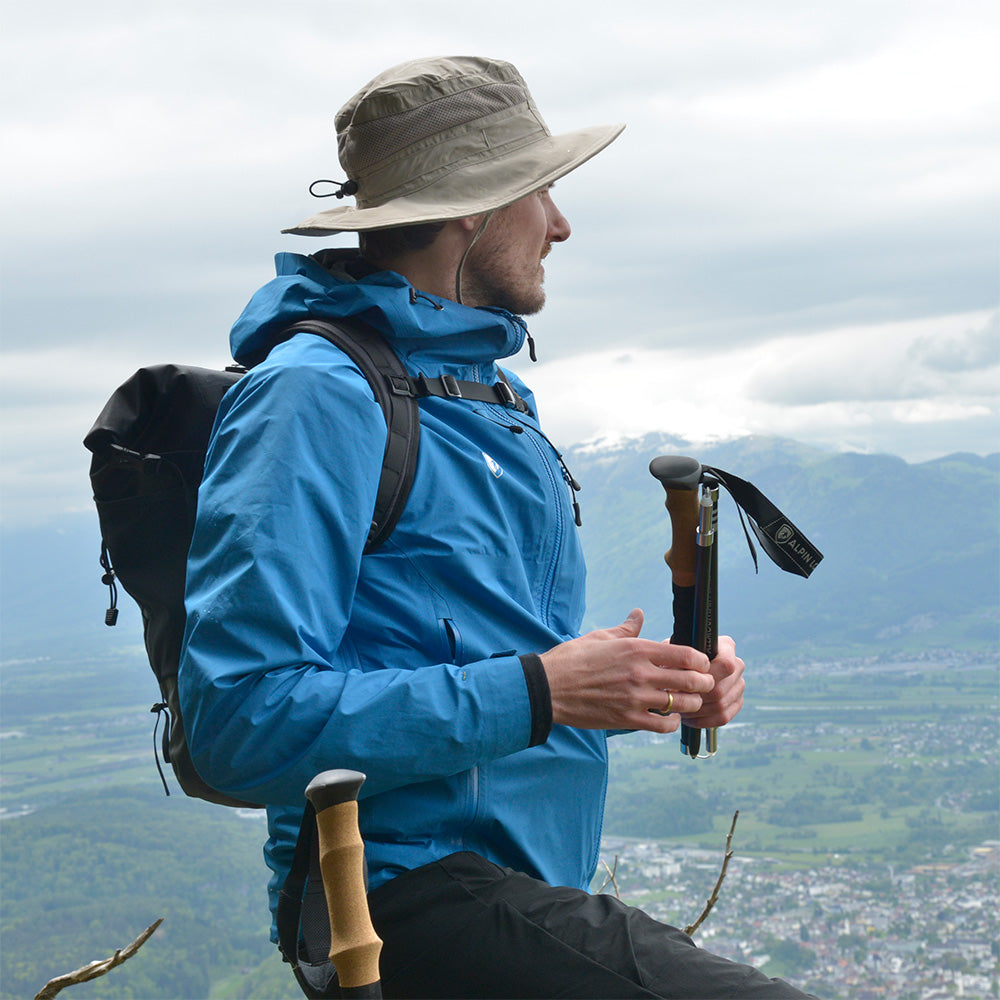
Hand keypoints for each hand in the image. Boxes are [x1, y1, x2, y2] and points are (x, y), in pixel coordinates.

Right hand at [540, 609, 714, 733]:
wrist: (549, 687)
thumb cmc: (572, 659)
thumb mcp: (599, 637)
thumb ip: (626, 628)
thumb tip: (638, 614)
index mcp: (636, 649)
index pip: (686, 654)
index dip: (701, 660)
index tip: (702, 663)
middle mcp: (641, 673)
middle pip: (691, 680)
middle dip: (703, 683)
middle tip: (704, 684)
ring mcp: (635, 698)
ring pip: (681, 704)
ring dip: (690, 703)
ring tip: (688, 701)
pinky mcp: (627, 719)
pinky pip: (663, 725)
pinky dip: (671, 722)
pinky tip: (668, 717)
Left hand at [682, 635, 744, 728]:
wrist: (684, 668)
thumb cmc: (677, 657)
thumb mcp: (674, 651)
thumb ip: (676, 658)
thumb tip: (671, 671)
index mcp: (726, 647)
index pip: (726, 665)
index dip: (706, 677)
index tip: (684, 681)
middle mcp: (737, 665)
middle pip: (720, 690)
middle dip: (695, 698)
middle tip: (677, 702)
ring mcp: (739, 685)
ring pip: (720, 705)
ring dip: (697, 711)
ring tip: (679, 710)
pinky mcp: (737, 702)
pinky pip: (723, 717)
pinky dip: (704, 721)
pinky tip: (689, 718)